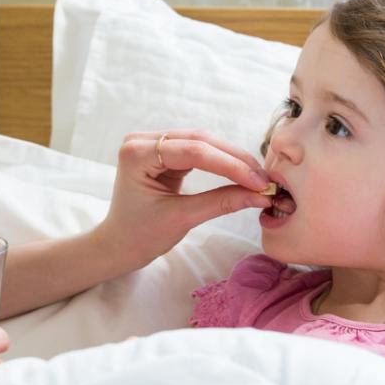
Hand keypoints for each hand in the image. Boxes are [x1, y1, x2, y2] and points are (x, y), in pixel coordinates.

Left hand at [95, 129, 272, 270]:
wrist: (119, 244)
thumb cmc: (141, 235)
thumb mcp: (182, 219)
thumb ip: (221, 202)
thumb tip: (261, 195)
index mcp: (136, 154)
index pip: (193, 152)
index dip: (230, 165)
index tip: (259, 182)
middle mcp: (142, 140)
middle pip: (200, 141)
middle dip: (235, 160)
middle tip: (265, 180)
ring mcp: (152, 142)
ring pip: (203, 142)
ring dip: (232, 159)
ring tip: (258, 178)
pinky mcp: (163, 151)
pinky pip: (198, 150)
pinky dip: (221, 162)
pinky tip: (242, 173)